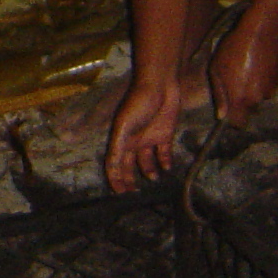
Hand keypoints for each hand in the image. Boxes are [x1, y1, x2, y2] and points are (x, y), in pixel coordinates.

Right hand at [103, 76, 183, 193]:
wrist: (160, 85)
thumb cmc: (138, 102)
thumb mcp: (124, 125)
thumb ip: (117, 146)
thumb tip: (110, 167)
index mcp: (121, 139)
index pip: (114, 163)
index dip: (115, 178)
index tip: (119, 192)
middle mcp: (134, 140)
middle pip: (129, 164)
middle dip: (130, 178)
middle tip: (134, 193)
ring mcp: (149, 137)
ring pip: (147, 160)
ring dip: (149, 171)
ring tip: (154, 179)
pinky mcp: (165, 133)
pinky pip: (164, 152)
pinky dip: (165, 161)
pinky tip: (167, 168)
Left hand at [206, 16, 277, 125]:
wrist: (263, 32)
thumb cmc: (234, 48)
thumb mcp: (216, 69)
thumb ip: (219, 94)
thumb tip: (221, 115)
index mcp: (241, 99)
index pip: (239, 124)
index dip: (232, 119)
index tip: (228, 109)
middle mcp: (258, 99)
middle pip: (249, 111)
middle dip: (242, 102)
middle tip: (234, 82)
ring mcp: (271, 90)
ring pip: (259, 98)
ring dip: (253, 90)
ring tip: (245, 69)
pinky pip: (268, 87)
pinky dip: (262, 81)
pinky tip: (256, 65)